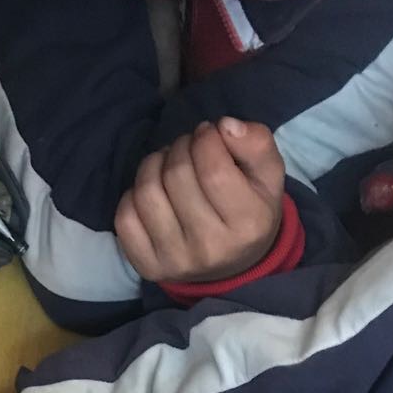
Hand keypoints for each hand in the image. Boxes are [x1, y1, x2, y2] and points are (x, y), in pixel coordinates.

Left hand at [115, 119, 284, 284]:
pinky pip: (124, 218)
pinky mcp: (148, 267)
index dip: (205, 139)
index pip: (213, 169)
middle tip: (187, 146)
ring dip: (153, 164)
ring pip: (146, 193)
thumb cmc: (250, 210)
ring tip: (168, 163)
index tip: (207, 133)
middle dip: (180, 147)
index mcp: (247, 225)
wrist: (232, 266)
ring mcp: (175, 261)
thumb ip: (257, 143)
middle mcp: (210, 248)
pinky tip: (153, 192)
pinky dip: (133, 194)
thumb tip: (224, 126)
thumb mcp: (268, 176)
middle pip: (177, 176)